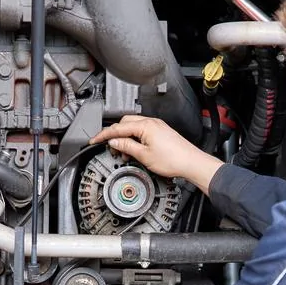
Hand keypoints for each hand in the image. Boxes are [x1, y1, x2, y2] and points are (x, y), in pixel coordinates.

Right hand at [91, 115, 222, 194]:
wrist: (191, 162)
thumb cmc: (173, 160)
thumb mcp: (143, 156)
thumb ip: (126, 146)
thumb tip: (114, 141)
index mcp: (145, 126)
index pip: (118, 128)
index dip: (104, 135)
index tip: (94, 140)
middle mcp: (151, 122)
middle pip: (124, 123)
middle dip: (115, 134)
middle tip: (109, 147)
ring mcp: (157, 126)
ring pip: (133, 126)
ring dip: (125, 137)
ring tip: (124, 152)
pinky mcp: (161, 131)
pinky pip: (142, 130)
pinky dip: (135, 138)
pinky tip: (134, 149)